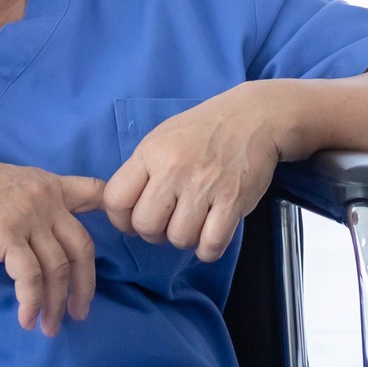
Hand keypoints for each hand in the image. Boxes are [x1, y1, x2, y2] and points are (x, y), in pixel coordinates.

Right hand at [0, 152, 105, 334]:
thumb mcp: (14, 182)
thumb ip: (36, 202)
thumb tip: (46, 235)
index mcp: (51, 184)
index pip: (96, 192)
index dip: (113, 214)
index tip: (118, 239)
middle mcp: (47, 198)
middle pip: (82, 247)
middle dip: (85, 285)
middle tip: (80, 312)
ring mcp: (29, 216)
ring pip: (58, 268)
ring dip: (55, 303)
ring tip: (50, 326)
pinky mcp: (7, 234)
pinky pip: (30, 277)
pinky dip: (32, 302)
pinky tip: (27, 318)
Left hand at [103, 85, 284, 262]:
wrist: (253, 117)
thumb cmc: (202, 130)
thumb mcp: (161, 138)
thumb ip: (139, 172)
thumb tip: (115, 207)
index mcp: (152, 152)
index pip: (116, 200)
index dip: (121, 219)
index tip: (135, 218)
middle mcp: (175, 169)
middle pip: (145, 226)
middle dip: (154, 232)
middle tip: (169, 219)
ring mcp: (205, 186)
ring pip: (178, 239)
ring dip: (185, 238)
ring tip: (194, 221)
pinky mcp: (233, 201)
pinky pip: (211, 245)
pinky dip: (208, 249)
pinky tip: (210, 235)